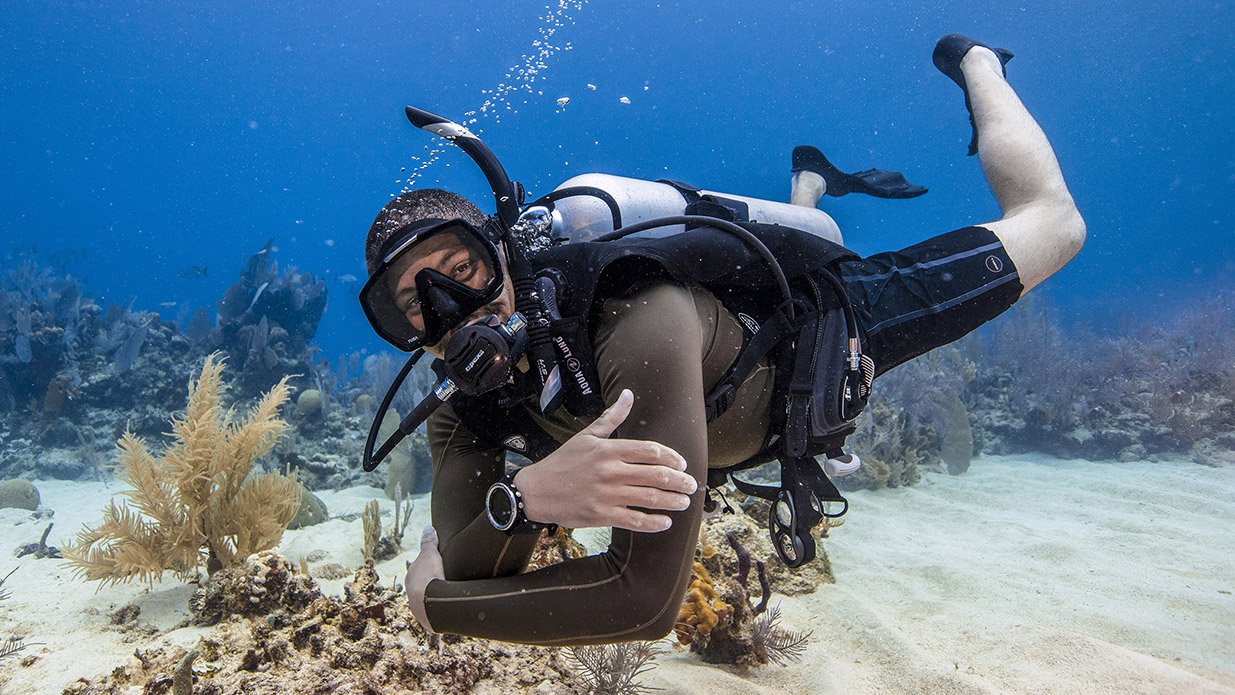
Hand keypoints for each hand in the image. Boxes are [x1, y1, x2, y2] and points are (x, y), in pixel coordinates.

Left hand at [404, 526, 444, 633]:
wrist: (431, 603)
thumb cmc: (429, 577)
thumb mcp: (430, 554)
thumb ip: (429, 542)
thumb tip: (428, 527)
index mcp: (411, 577)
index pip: (418, 570)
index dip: (428, 566)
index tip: (437, 566)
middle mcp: (411, 593)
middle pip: (421, 586)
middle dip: (431, 583)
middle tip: (445, 580)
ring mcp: (418, 607)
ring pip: (427, 600)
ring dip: (436, 598)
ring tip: (449, 595)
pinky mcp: (428, 620)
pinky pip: (435, 612)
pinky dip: (440, 609)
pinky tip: (448, 608)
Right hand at [514, 389, 697, 532]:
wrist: (537, 491)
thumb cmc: (563, 462)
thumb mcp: (587, 436)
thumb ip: (612, 417)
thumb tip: (628, 394)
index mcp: (609, 450)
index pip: (650, 450)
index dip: (671, 457)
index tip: (681, 463)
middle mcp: (611, 471)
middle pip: (656, 475)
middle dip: (680, 481)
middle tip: (691, 485)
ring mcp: (607, 495)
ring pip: (650, 498)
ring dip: (673, 501)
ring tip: (684, 502)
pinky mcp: (602, 515)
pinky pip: (636, 520)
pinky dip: (654, 522)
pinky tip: (665, 521)